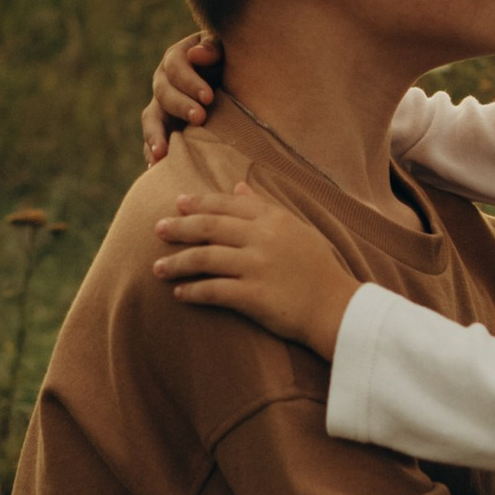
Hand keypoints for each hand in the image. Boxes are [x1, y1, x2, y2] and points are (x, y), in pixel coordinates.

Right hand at [142, 26, 223, 166]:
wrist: (232, 83)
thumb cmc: (230, 62)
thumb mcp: (224, 49)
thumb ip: (213, 47)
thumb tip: (196, 54)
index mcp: (176, 59)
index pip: (176, 67)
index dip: (189, 81)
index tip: (208, 96)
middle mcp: (164, 83)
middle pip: (163, 93)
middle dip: (181, 106)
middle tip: (200, 118)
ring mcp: (161, 108)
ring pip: (151, 120)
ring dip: (155, 135)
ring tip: (162, 154)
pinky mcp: (165, 130)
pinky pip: (153, 142)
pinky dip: (153, 155)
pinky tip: (157, 170)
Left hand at [150, 177, 358, 359]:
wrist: (337, 308)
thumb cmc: (318, 269)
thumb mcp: (296, 229)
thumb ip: (264, 207)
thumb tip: (238, 186)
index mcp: (273, 220)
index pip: (228, 204)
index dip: (199, 202)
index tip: (177, 203)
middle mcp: (263, 239)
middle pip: (210, 227)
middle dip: (180, 227)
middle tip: (157, 229)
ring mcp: (258, 267)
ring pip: (205, 258)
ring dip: (177, 262)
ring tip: (157, 268)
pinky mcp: (254, 296)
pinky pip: (214, 290)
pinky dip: (193, 291)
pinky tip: (179, 293)